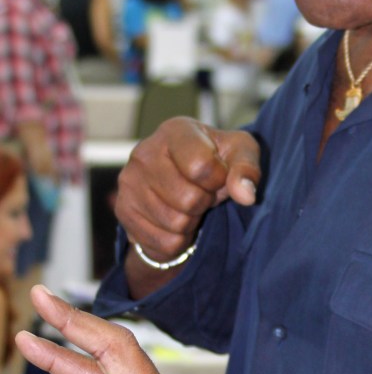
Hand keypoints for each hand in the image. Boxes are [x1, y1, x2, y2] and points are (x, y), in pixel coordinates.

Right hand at [117, 117, 260, 262]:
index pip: (200, 166)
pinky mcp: (123, 210)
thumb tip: (246, 195)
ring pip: (175, 223)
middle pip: (188, 199)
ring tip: (189, 203)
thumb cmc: (217, 160)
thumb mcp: (241, 153)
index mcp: (175, 130)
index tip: (218, 174)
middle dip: (205, 202)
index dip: (219, 179)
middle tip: (202, 192)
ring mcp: (129, 182)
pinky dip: (179, 239)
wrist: (186, 182)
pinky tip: (176, 218)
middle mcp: (144, 152)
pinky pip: (163, 242)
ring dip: (192, 221)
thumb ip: (247, 169)